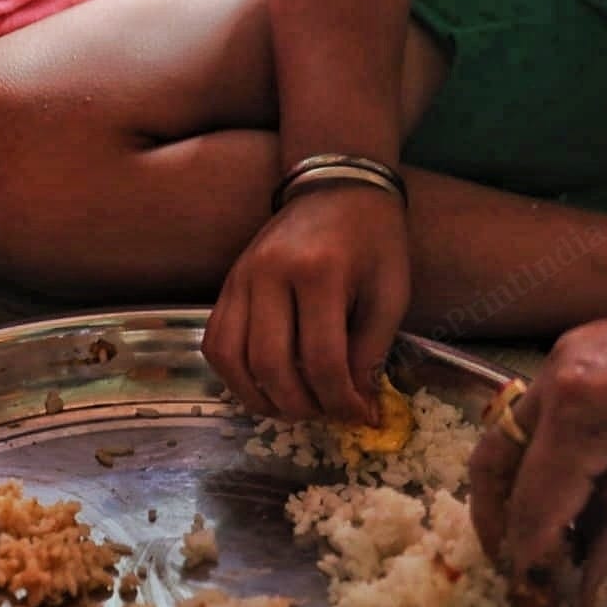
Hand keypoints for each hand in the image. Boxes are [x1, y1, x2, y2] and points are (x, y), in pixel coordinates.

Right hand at [203, 185, 409, 422]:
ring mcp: (240, 278)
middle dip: (301, 405)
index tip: (359, 417)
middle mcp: (269, 274)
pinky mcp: (226, 285)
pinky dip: (235, 377)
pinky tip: (264, 387)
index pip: (322, 359)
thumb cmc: (373, 242)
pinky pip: (216, 343)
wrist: (338, 189)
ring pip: (233, 359)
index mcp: (319, 273)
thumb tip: (356, 408)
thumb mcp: (390, 294)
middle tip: (326, 414)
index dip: (341, 401)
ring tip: (294, 407)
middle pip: (272, 365)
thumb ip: (371, 351)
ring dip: (261, 398)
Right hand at [469, 292, 606, 606]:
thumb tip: (586, 602)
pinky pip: (549, 414)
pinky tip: (588, 502)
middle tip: (521, 575)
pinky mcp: (586, 352)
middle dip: (501, 524)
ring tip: (557, 547)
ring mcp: (567, 358)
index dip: (530, 565)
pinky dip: (555, 461)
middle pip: (497, 462)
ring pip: (516, 436)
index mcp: (577, 413)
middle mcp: (555, 378)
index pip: (532, 506)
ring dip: (526, 492)